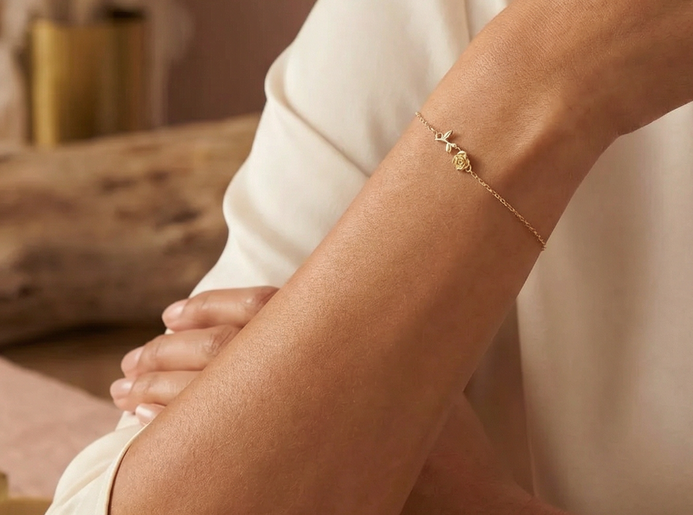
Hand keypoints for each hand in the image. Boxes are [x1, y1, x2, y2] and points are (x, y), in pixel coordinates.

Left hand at [113, 288, 556, 513]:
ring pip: (209, 396)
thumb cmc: (450, 433)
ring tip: (126, 389)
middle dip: (167, 352)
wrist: (465, 497)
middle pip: (220, 351)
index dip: (208, 307)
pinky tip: (146, 429)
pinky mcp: (292, 466)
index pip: (257, 309)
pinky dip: (174, 432)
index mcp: (343, 339)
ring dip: (158, 389)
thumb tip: (334, 299)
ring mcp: (302, 424)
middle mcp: (318, 375)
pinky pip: (215, 445)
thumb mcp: (420, 363)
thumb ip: (374, 327)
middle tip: (133, 357)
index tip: (171, 312)